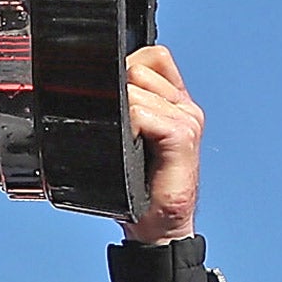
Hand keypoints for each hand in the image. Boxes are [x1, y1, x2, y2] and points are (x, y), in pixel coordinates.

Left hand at [120, 45, 203, 244]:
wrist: (158, 225)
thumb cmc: (139, 187)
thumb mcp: (127, 138)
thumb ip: (123, 108)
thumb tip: (94, 87)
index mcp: (173, 100)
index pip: (150, 56)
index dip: (124, 68)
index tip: (109, 98)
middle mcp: (184, 104)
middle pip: (138, 66)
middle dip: (117, 92)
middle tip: (117, 130)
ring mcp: (187, 117)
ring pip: (136, 88)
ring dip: (120, 113)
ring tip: (127, 143)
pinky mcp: (183, 133)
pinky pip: (142, 112)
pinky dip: (129, 126)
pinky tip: (131, 146)